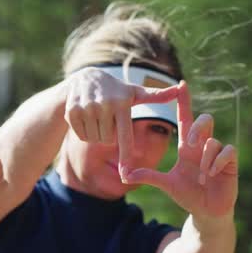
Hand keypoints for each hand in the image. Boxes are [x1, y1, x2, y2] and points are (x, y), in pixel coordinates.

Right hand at [64, 67, 182, 174]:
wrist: (85, 79)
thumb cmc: (117, 91)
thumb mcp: (135, 93)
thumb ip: (157, 95)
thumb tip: (179, 88)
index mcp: (122, 103)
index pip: (125, 136)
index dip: (125, 156)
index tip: (126, 174)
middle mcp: (104, 105)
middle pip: (108, 141)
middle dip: (109, 135)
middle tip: (108, 118)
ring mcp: (87, 107)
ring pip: (94, 139)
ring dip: (97, 134)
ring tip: (97, 116)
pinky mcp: (72, 110)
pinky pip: (81, 135)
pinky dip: (84, 131)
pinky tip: (86, 116)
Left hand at [124, 81, 238, 218]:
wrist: (206, 212)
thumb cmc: (188, 195)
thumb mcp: (166, 185)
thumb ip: (149, 176)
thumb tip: (125, 175)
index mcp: (188, 147)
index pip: (186, 119)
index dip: (184, 102)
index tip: (181, 84)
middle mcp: (203, 146)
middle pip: (205, 120)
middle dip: (198, 126)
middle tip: (190, 143)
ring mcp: (217, 154)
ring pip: (214, 140)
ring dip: (205, 158)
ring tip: (201, 176)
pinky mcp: (230, 163)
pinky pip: (228, 150)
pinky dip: (217, 161)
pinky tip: (211, 174)